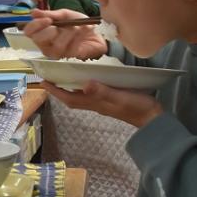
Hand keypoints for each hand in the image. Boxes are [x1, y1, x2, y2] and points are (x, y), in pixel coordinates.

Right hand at [20, 8, 107, 60]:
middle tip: (60, 25)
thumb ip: (50, 14)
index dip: (35, 25)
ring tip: (77, 27)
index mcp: (42, 33)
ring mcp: (57, 54)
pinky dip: (78, 37)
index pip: (29, 32)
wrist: (96, 32)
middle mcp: (46, 45)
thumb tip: (33, 12)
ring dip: (68, 33)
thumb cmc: (78, 23)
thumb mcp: (64, 15)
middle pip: (38, 40)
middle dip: (50, 30)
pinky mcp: (69, 58)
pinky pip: (71, 48)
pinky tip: (83, 31)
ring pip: (56, 45)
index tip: (48, 19)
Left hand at [43, 78, 163, 129]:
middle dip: (59, 89)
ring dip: (70, 88)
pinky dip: (84, 87)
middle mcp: (96, 104)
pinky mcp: (111, 100)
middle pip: (72, 98)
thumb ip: (103, 91)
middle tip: (49, 78)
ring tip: (63, 77)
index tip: (43, 82)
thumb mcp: (119, 97)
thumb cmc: (136, 107)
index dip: (56, 91)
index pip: (70, 98)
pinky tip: (87, 80)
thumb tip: (85, 84)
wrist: (153, 118)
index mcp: (95, 103)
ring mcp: (103, 103)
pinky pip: (91, 94)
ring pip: (80, 97)